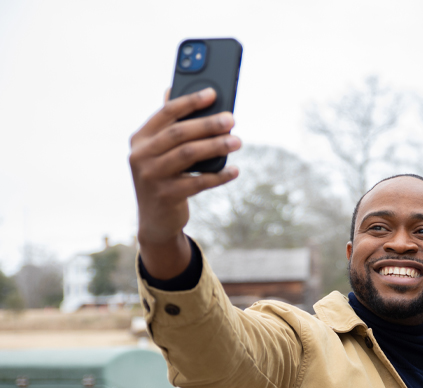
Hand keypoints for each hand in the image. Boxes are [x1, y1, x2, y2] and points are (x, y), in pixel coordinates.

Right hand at [128, 88, 240, 278]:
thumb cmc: (164, 176)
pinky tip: (234, 170)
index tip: (213, 93)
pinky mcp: (166, 196)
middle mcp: (141, 155)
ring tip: (237, 141)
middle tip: (231, 119)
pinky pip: (198, 182)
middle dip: (208, 124)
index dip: (190, 102)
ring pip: (188, 155)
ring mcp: (151, 176)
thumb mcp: (160, 151)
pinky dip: (218, 175)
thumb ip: (168, 124)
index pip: (166, 113)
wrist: (155, 220)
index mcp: (140, 138)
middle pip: (179, 134)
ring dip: (216, 146)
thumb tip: (172, 88)